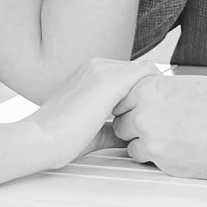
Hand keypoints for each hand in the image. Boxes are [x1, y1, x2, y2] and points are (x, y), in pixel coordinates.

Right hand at [31, 57, 160, 169]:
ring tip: (165, 112)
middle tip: (167, 111)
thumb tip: (130, 135)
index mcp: (89, 73)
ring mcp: (101, 70)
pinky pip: (144, 73)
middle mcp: (95, 66)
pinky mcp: (107, 81)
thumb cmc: (60, 140)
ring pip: (144, 70)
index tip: (156, 110)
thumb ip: (112, 128)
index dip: (144, 91)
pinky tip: (160, 108)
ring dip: (156, 89)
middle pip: (140, 70)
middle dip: (154, 89)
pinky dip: (155, 88)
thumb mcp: (93, 131)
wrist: (40, 140)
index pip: (128, 74)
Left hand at [110, 74, 206, 179]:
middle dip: (134, 126)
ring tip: (173, 138)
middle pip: (120, 125)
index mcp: (151, 89)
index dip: (131, 105)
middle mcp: (146, 116)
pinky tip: (182, 150)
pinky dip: (160, 159)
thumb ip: (163, 94)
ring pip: (132, 147)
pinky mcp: (169, 167)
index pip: (120, 99)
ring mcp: (155, 144)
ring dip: (145, 145)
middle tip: (158, 124)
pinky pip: (150, 164)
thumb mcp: (192, 85)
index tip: (141, 108)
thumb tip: (151, 102)